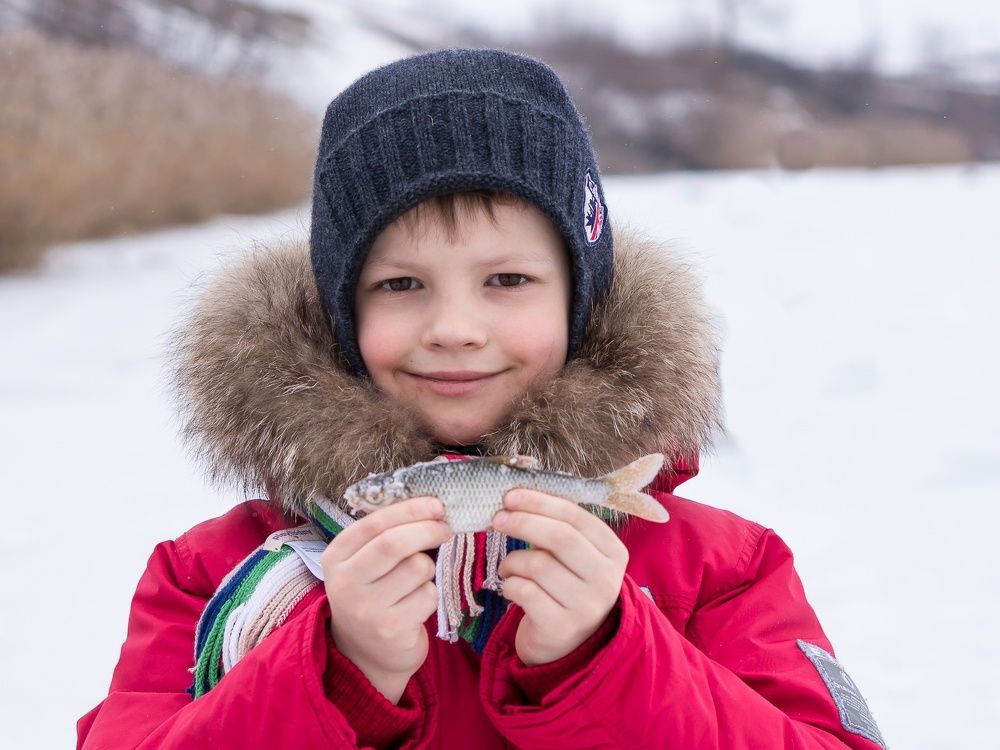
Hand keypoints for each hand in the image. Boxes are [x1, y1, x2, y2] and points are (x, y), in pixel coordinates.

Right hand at [321, 496, 452, 701]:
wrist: (364, 655)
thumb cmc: (372, 595)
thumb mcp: (364, 562)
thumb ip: (385, 533)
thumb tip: (430, 506)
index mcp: (336, 557)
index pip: (374, 523)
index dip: (409, 510)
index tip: (435, 505)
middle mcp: (345, 583)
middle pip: (394, 543)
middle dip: (427, 530)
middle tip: (444, 529)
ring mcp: (366, 609)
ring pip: (417, 567)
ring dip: (428, 569)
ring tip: (417, 581)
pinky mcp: (391, 630)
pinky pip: (428, 595)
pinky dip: (431, 595)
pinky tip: (416, 606)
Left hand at [492, 489, 628, 665]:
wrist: (566, 645)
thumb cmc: (564, 586)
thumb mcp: (573, 557)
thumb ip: (555, 529)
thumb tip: (515, 500)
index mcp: (613, 553)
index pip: (577, 518)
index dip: (541, 503)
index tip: (511, 496)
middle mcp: (606, 580)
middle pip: (561, 538)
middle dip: (524, 522)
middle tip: (498, 519)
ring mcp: (587, 606)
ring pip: (539, 565)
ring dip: (512, 561)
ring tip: (508, 567)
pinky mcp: (561, 628)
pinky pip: (525, 591)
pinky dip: (509, 584)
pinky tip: (511, 587)